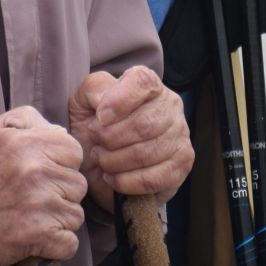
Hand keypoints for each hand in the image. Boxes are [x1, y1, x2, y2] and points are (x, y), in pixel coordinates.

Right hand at [0, 106, 87, 265]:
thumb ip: (27, 119)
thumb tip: (59, 132)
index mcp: (28, 143)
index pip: (74, 152)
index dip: (63, 164)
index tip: (45, 173)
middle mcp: (36, 172)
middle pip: (78, 184)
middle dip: (61, 193)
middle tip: (35, 197)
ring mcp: (39, 206)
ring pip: (75, 214)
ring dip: (59, 219)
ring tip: (33, 216)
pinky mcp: (37, 237)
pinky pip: (70, 243)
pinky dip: (57, 245)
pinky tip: (38, 238)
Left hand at [67, 66, 193, 210]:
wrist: (97, 159)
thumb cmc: (93, 125)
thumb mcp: (84, 99)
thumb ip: (95, 90)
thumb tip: (107, 107)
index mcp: (148, 84)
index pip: (142, 83)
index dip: (119, 101)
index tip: (100, 118)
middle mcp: (170, 105)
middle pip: (144, 124)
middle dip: (110, 140)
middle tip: (96, 145)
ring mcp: (180, 135)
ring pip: (147, 154)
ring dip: (115, 162)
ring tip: (102, 161)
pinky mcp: (181, 165)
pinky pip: (155, 178)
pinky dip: (126, 182)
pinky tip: (113, 177)